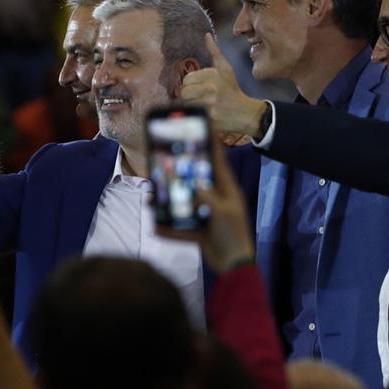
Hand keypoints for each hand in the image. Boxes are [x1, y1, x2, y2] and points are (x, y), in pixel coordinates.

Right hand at [155, 131, 254, 271]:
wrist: (235, 266)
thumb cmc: (233, 235)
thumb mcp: (222, 213)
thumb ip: (207, 197)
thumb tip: (192, 186)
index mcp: (226, 188)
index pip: (217, 158)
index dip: (211, 140)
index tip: (204, 122)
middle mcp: (215, 196)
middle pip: (196, 176)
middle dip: (181, 168)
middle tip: (166, 156)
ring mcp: (205, 212)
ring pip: (184, 199)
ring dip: (170, 197)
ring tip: (154, 192)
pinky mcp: (198, 228)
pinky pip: (179, 224)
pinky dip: (167, 227)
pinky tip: (154, 226)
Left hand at [181, 34, 267, 138]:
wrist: (244, 113)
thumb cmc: (232, 90)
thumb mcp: (226, 69)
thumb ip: (215, 52)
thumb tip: (207, 35)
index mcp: (213, 75)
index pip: (186, 79)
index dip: (190, 84)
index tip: (198, 88)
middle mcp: (211, 88)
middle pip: (184, 92)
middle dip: (189, 96)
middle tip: (198, 98)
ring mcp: (210, 105)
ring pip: (186, 104)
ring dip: (191, 107)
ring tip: (201, 106)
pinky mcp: (209, 119)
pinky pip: (191, 116)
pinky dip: (194, 116)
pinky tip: (202, 114)